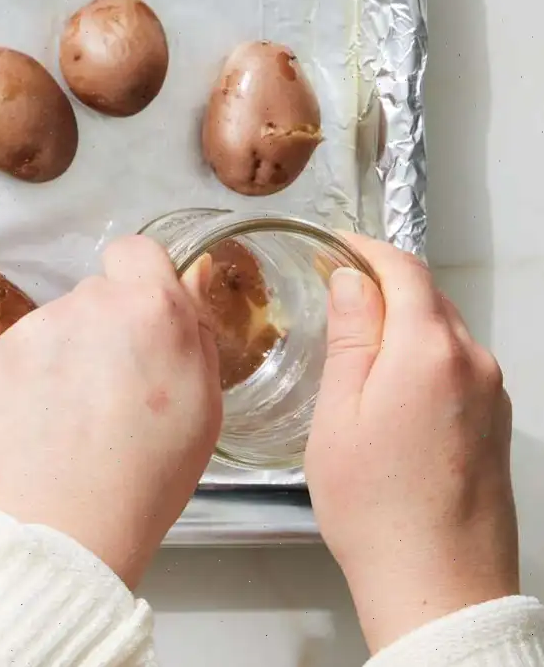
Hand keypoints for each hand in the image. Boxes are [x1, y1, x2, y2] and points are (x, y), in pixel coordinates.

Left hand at [0, 236, 221, 587]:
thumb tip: (195, 271)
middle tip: (115, 390)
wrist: (62, 525)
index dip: (142, 282)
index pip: (137, 251)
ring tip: (77, 419)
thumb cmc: (148, 475)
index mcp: (150, 309)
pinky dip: (34, 379)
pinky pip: (24, 352)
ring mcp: (37, 328)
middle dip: (108, 329)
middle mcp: (88, 304)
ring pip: (60, 326)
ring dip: (69, 355)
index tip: (144, 323)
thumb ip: (196, 328)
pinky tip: (44, 424)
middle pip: (98, 296)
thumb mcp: (204, 404)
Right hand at [305, 236, 517, 651]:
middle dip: (383, 284)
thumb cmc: (380, 511)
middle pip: (428, 297)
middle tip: (334, 288)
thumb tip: (352, 281)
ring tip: (353, 343)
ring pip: (443, 332)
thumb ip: (351, 336)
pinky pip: (456, 368)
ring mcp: (491, 395)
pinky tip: (387, 389)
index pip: (404, 270)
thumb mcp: (339, 411)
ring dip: (403, 323)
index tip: (338, 245)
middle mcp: (473, 364)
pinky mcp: (494, 424)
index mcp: (430, 351)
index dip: (366, 249)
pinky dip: (421, 358)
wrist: (437, 584)